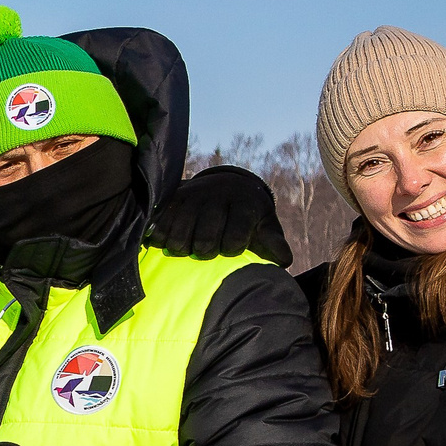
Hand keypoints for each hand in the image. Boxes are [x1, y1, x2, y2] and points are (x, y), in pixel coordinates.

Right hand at [145, 164, 293, 262]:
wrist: (226, 185)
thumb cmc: (248, 215)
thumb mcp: (264, 224)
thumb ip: (273, 242)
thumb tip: (285, 260)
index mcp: (243, 204)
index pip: (234, 240)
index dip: (231, 251)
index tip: (230, 248)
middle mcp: (217, 196)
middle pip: (204, 242)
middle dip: (205, 252)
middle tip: (207, 250)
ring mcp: (192, 196)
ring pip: (180, 238)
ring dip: (182, 249)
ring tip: (189, 247)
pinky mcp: (173, 198)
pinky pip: (160, 227)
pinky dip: (162, 239)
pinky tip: (169, 240)